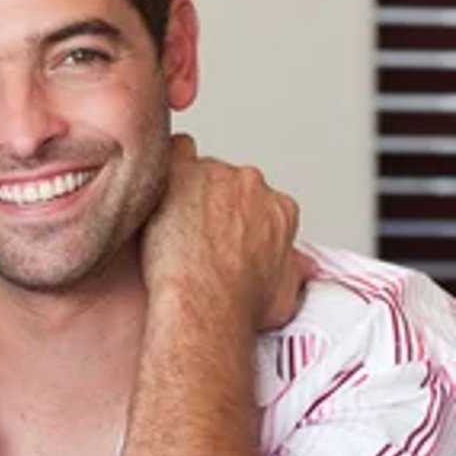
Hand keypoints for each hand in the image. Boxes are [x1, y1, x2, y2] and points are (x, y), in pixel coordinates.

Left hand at [141, 135, 305, 331]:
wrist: (204, 302)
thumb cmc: (238, 305)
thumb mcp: (284, 296)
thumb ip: (291, 272)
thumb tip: (299, 269)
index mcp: (280, 210)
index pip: (256, 200)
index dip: (234, 218)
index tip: (218, 235)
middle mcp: (254, 186)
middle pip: (226, 183)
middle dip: (209, 203)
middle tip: (188, 232)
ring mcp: (217, 175)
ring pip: (198, 169)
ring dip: (185, 190)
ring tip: (167, 223)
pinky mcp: (183, 172)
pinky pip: (175, 151)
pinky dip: (167, 165)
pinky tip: (156, 189)